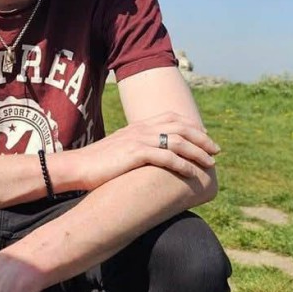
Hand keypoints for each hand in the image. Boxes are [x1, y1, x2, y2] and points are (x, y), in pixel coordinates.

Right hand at [76, 111, 219, 189]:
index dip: (191, 126)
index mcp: (137, 126)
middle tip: (216, 150)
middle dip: (201, 138)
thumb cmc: (96, 164)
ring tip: (210, 164)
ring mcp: (138, 140)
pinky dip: (183, 165)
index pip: (171, 117)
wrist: (77, 167)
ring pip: (178, 141)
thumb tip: (147, 160)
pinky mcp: (135, 154)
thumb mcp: (118, 151)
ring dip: (198, 152)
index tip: (204, 137)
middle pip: (180, 126)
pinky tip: (193, 174)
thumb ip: (134, 150)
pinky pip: (166, 157)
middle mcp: (140, 129)